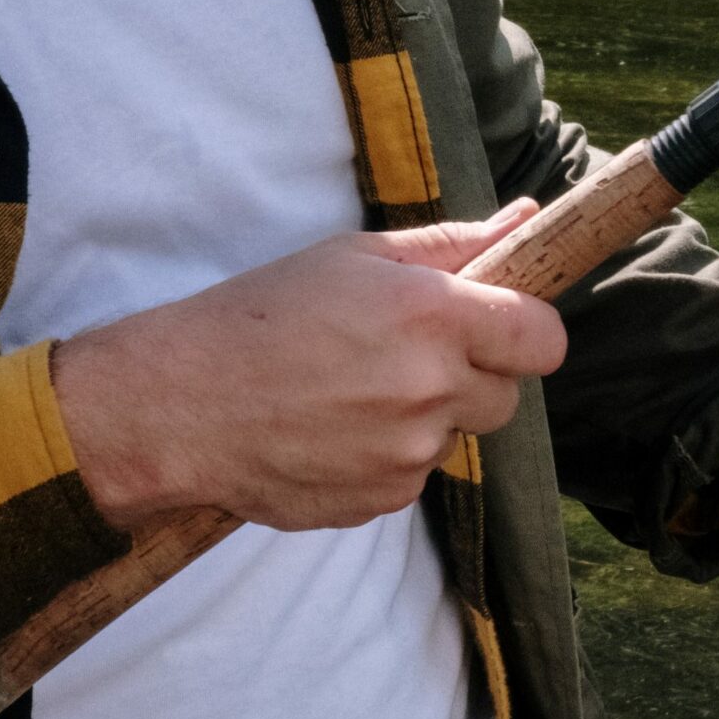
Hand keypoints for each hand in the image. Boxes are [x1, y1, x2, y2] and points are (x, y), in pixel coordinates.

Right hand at [54, 200, 566, 531]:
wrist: (174, 404)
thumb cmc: (261, 314)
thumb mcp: (356, 257)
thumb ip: (454, 244)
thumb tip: (527, 219)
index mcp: (433, 316)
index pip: (545, 341)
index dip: (527, 333)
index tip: (501, 328)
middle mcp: (430, 388)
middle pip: (507, 396)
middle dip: (473, 377)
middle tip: (407, 357)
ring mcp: (408, 452)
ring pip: (457, 437)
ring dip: (426, 419)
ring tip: (354, 393)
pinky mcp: (383, 499)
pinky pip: (414, 476)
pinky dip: (387, 458)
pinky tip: (332, 431)